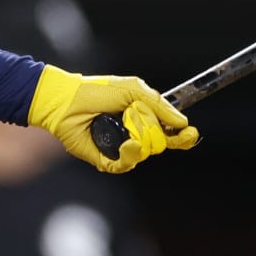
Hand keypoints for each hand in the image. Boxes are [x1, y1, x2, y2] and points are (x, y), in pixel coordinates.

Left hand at [28, 65, 196, 173]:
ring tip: (128, 128)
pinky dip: (130, 155)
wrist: (66, 101)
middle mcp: (134, 135)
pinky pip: (126, 164)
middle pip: (160, 144)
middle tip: (142, 121)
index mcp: (142, 118)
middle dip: (157, 133)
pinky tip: (128, 144)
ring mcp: (120, 148)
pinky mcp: (106, 159)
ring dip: (142, 141)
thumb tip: (182, 122)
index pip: (169, 132)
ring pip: (145, 154)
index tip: (189, 133)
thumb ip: (159, 105)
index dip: (181, 135)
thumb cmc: (96, 91)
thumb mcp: (133, 90)